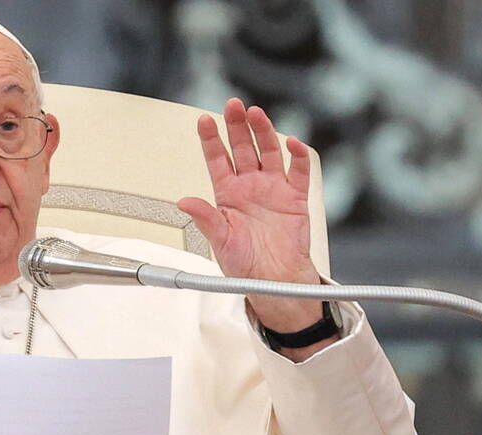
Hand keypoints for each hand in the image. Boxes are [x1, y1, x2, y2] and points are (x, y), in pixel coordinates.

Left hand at [177, 98, 326, 337]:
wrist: (274, 282)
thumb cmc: (244, 265)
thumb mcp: (220, 241)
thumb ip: (206, 218)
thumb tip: (183, 201)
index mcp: (227, 195)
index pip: (217, 160)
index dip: (211, 139)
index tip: (204, 120)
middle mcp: (250, 186)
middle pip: (243, 148)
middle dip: (237, 126)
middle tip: (233, 105)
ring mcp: (273, 189)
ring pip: (269, 152)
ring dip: (264, 132)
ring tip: (257, 114)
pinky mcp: (296, 198)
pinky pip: (299, 172)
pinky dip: (297, 157)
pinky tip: (292, 144)